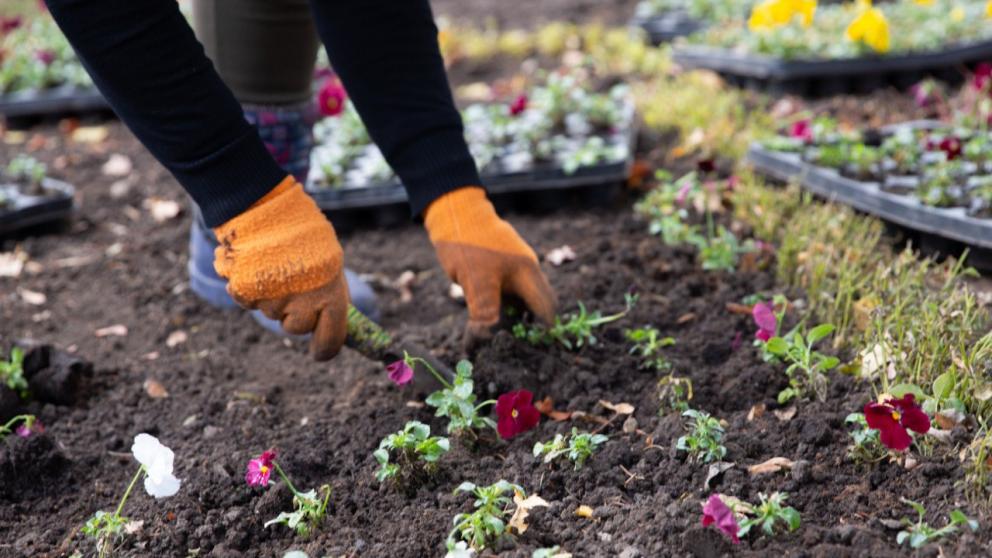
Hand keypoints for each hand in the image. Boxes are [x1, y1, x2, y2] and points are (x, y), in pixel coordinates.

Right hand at [213, 177, 348, 360]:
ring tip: (274, 264)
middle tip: (294, 285)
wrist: (262, 204)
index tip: (319, 352)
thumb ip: (328, 289)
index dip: (325, 348)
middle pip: (295, 327)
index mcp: (330, 293)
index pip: (331, 338)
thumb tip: (331, 318)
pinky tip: (255, 263)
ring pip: (271, 312)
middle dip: (294, 313)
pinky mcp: (244, 293)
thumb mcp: (329, 258)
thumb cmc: (301, 229)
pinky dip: (250, 287)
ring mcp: (271, 300)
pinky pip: (249, 300)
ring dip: (273, 296)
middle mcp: (301, 302)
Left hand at [424, 186, 555, 345]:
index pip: (547, 310)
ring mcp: (512, 266)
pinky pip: (506, 292)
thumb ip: (485, 316)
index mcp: (528, 274)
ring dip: (512, 319)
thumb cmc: (468, 245)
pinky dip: (500, 308)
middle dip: (529, 329)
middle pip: (537, 306)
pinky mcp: (498, 265)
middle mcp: (526, 270)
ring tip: (498, 340)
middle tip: (513, 349)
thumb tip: (483, 345)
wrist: (452, 210)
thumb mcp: (477, 284)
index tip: (534, 353)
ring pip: (520, 300)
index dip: (544, 333)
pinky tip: (486, 321)